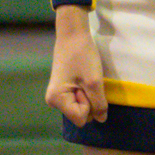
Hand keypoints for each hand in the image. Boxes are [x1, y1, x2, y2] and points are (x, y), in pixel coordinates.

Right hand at [45, 6, 107, 125]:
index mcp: (56, 100)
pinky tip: (82, 77)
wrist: (72, 34)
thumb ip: (99, 104)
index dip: (89, 104)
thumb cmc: (82, 56)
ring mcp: (57, 95)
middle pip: (80, 114)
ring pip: (80, 107)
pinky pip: (78, 99)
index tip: (85, 84)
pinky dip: (85, 91)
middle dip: (88, 100)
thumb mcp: (94, 82)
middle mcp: (53, 101)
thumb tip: (101, 120)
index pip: (81, 118)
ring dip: (88, 95)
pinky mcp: (62, 89)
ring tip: (84, 77)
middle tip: (85, 80)